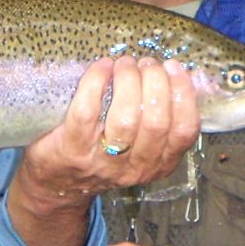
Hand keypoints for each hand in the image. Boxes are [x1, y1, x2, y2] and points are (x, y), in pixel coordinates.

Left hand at [8, 55, 200, 245]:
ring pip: (125, 119)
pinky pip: (88, 112)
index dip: (184, 95)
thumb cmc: (104, 153)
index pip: (185, 132)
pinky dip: (96, 83)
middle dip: (155, 83)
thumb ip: (158, 118)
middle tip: (146, 63)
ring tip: (125, 64)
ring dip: (128, 81)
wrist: (60, 181)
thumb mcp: (140, 146)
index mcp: (159, 164)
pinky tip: (102, 67)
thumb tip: (174, 73)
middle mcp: (135, 167)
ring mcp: (104, 161)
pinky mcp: (74, 149)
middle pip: (156, 123)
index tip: (174, 69)